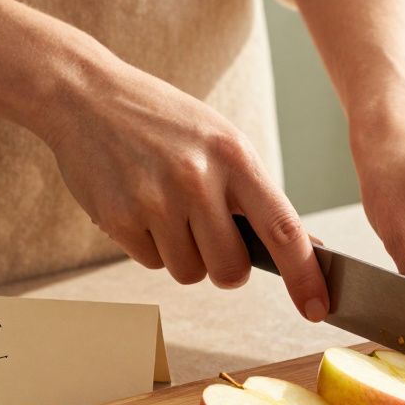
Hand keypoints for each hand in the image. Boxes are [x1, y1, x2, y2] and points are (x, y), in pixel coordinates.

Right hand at [40, 55, 328, 320]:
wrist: (86, 97)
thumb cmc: (165, 123)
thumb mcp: (222, 143)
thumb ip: (259, 195)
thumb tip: (309, 247)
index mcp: (234, 157)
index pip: (283, 228)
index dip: (305, 275)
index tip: (317, 307)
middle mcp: (197, 179)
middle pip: (231, 270)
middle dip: (227, 268)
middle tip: (211, 237)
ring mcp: (155, 200)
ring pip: (190, 272)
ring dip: (184, 255)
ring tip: (168, 209)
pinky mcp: (118, 217)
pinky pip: (151, 264)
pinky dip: (151, 247)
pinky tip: (140, 206)